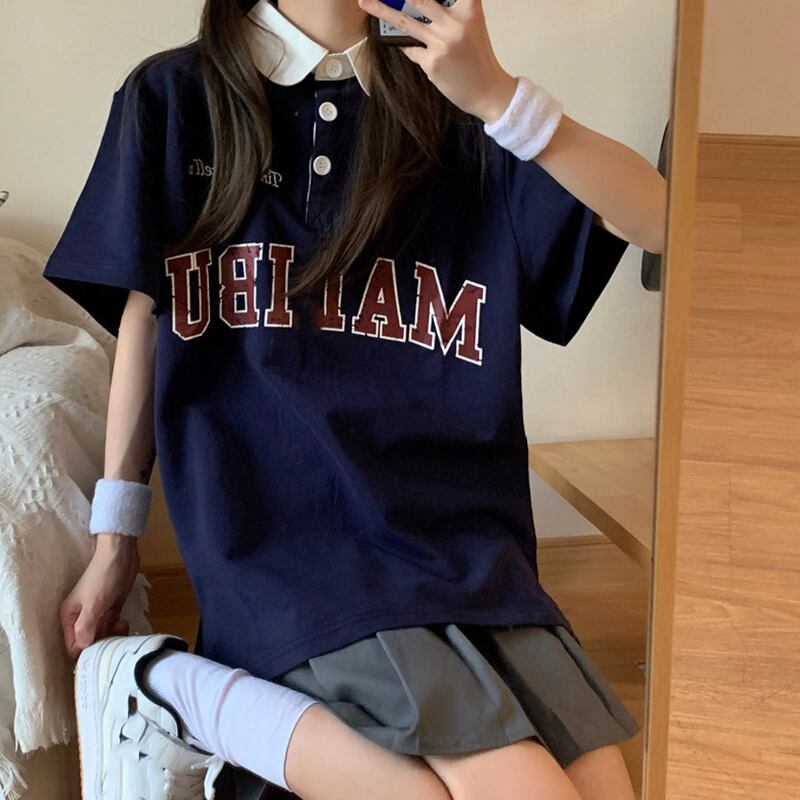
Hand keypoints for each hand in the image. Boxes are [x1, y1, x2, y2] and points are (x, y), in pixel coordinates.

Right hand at [59, 535, 139, 660]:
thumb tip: (82, 648)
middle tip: (115, 639)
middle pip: (89, 643)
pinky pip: (113, 627)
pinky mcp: (112, 609)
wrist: (121, 555)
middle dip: (102, 645)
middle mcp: (81, 618)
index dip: (85, 654)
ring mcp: (98, 614)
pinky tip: (125, 623)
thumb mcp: (93, 604)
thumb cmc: (103, 577)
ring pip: (102, 636)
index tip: (100, 655)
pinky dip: (118, 629)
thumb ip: (86, 628)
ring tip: (121, 627)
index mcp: (70, 617)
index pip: (73, 646)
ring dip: (112, 637)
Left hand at [358, 0, 518, 124]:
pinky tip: (404, 44)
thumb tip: (420, 4)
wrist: (488, 91)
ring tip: (366, 2)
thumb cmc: (478, 59)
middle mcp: (455, 23)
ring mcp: (442, 43)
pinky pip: (410, 49)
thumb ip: (450, 13)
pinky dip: (406, 46)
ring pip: (405, 21)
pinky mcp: (432, 62)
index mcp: (469, 10)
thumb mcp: (472, 27)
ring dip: (382, 10)